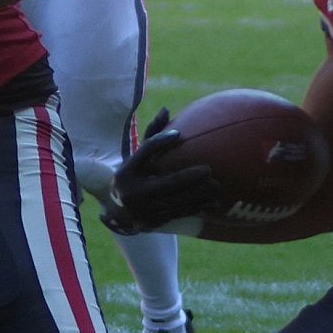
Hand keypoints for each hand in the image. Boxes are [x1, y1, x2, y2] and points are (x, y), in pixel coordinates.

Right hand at [100, 109, 219, 234]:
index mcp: (128, 172)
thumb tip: (166, 110)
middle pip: (166, 182)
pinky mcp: (155, 222)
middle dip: (189, 178)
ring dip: (198, 195)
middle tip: (208, 170)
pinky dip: (197, 208)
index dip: (160, 142)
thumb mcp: (136, 159)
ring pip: (176, 201)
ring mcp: (145, 210)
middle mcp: (134, 192)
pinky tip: (212, 203)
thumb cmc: (133, 177)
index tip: (179, 134)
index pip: (144, 152)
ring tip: (216, 186)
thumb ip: (151, 137)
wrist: (117, 213)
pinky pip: (179, 214)